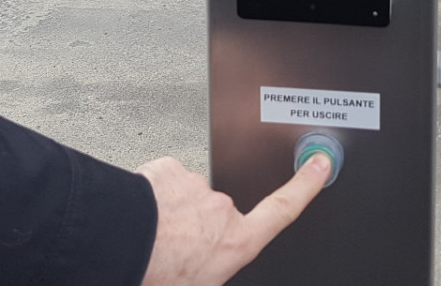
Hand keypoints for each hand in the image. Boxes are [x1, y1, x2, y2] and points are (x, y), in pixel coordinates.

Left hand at [137, 152, 331, 285]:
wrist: (121, 245)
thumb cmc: (157, 273)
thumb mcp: (200, 285)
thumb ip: (213, 271)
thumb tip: (205, 273)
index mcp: (236, 241)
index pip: (282, 209)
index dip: (305, 187)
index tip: (320, 166)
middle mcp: (222, 209)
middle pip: (216, 214)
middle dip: (194, 229)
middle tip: (168, 252)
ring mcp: (196, 186)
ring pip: (184, 200)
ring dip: (169, 215)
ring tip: (148, 238)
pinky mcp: (169, 170)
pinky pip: (161, 185)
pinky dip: (151, 198)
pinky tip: (138, 218)